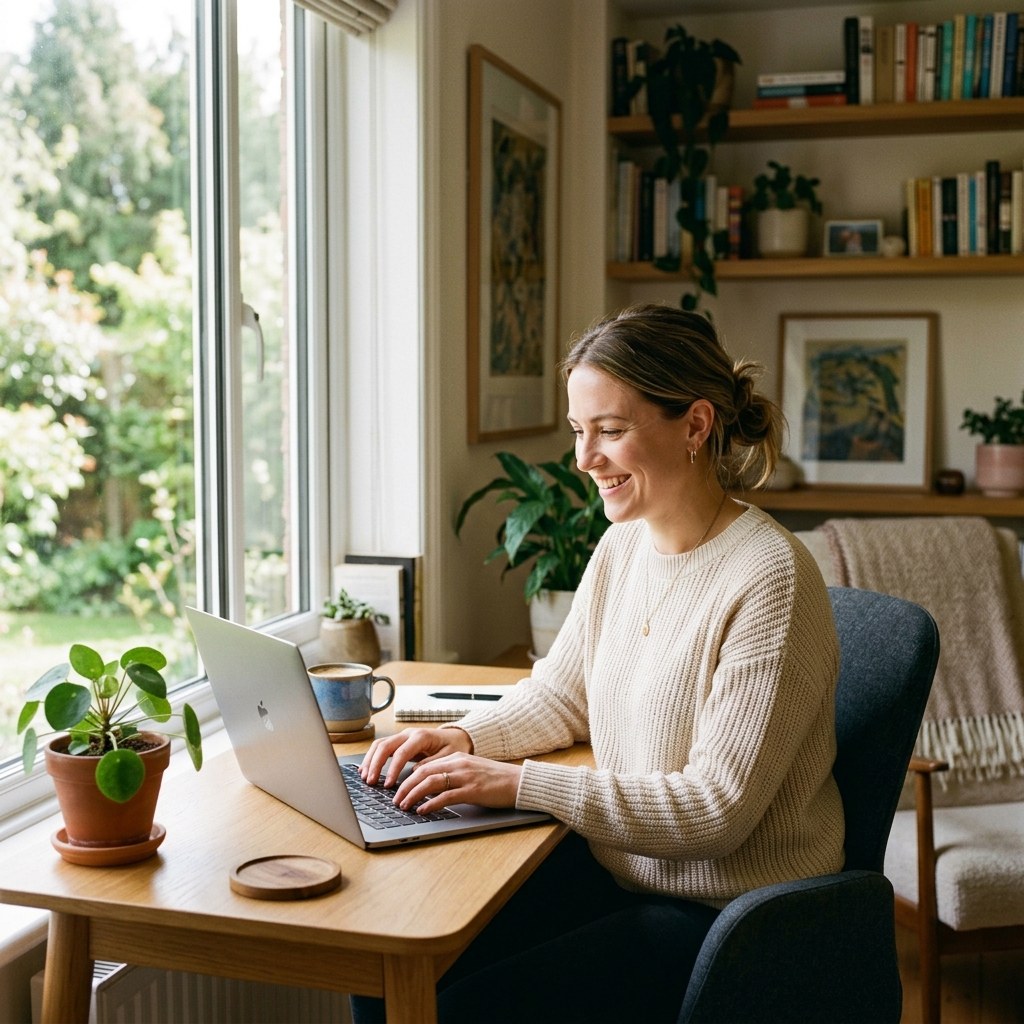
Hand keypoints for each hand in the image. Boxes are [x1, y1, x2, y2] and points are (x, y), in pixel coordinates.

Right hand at [360, 726, 472, 787]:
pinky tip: (367, 769)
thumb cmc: (454, 746)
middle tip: (370, 781)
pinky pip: (382, 747)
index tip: (388, 784)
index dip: (393, 769)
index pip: (401, 752)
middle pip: (385, 745)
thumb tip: (414, 773)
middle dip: (375, 764)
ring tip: (364, 777)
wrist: (457, 736)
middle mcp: (409, 733)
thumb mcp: (448, 757)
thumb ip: (432, 764)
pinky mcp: (400, 742)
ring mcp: (403, 736)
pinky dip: (372, 757)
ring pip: (380, 744)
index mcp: (421, 737)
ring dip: (370, 760)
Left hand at [392, 753, 522, 814]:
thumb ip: (451, 773)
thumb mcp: (470, 770)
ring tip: (403, 805)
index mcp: (456, 757)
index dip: (407, 777)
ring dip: (413, 795)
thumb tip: (430, 786)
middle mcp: (458, 763)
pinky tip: (423, 810)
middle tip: (394, 799)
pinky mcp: (473, 790)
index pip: (424, 765)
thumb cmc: (494, 779)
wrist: (518, 781)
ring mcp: (465, 776)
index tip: (397, 788)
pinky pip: (446, 796)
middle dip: (405, 786)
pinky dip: (431, 803)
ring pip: (430, 782)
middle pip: (422, 772)